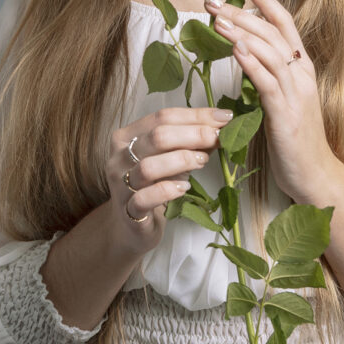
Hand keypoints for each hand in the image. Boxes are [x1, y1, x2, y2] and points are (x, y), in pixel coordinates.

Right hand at [108, 107, 231, 252]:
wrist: (131, 227)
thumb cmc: (154, 186)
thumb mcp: (172, 159)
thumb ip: (191, 142)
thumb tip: (222, 124)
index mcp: (127, 136)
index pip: (162, 117)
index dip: (196, 115)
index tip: (224, 117)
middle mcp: (119, 157)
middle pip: (157, 137)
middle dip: (194, 134)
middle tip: (217, 138)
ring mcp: (121, 184)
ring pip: (150, 166)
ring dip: (182, 160)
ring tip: (202, 161)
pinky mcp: (128, 211)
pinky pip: (145, 198)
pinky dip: (168, 190)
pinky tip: (184, 187)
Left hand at [204, 0, 336, 203]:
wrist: (316, 176)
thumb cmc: (295, 140)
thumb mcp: (283, 99)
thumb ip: (268, 74)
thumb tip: (244, 51)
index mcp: (301, 68)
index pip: (284, 22)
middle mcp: (302, 74)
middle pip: (272, 31)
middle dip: (241, 11)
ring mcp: (296, 93)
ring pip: (269, 52)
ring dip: (242, 31)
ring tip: (216, 18)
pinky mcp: (286, 114)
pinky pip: (268, 82)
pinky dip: (251, 62)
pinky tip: (234, 49)